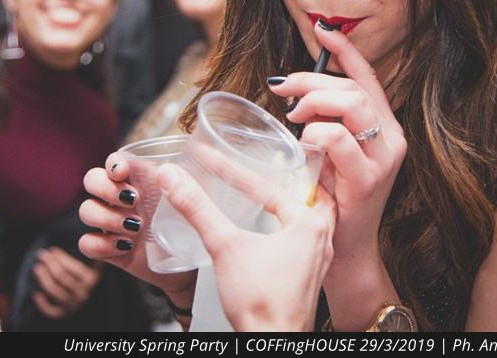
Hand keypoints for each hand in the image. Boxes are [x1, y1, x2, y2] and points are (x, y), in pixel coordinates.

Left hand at [31, 247, 102, 318]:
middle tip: (42, 254)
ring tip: (37, 267)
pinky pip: (52, 310)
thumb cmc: (89, 269)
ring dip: (43, 277)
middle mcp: (84, 292)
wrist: (92, 292)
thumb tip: (93, 233)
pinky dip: (43, 304)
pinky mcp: (65, 312)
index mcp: (92, 278)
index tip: (52, 249)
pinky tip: (36, 294)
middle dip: (50, 263)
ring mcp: (74, 303)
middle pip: (61, 277)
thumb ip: (93, 249)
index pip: (72, 267)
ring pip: (54, 291)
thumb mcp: (94, 259)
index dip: (60, 257)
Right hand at [78, 154, 196, 302]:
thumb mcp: (193, 204)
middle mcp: (122, 199)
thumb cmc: (194, 228)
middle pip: (91, 179)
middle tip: (133, 201)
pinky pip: (86, 243)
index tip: (123, 172)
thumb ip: (185, 187)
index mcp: (141, 181)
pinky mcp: (109, 251)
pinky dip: (102, 245)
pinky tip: (125, 247)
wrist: (193, 269)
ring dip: (107, 217)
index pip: (114, 162)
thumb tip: (169, 171)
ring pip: (86, 210)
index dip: (113, 163)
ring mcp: (113, 224)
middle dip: (105, 188)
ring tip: (136, 228)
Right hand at [155, 163, 334, 331]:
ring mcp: (319, 259)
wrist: (271, 346)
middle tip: (262, 158)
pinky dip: (290, 223)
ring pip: (309, 214)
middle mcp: (324, 237)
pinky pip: (306, 237)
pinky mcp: (309, 276)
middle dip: (280, 176)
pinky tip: (275, 229)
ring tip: (271, 187)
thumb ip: (198, 208)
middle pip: (302, 192)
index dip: (232, 170)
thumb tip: (173, 176)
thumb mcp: (224, 246)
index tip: (207, 157)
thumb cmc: (260, 303)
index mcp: (311, 223)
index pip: (268, 185)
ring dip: (288, 199)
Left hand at [269, 22, 405, 265]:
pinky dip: (316, 132)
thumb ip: (323, 121)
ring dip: (315, 102)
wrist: (344, 248)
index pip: (368, 78)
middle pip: (353, 88)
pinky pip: (339, 138)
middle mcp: (391, 137)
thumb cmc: (333, 198)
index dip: (345, 50)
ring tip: (294, 116)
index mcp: (383, 126)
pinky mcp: (369, 178)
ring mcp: (384, 158)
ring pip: (352, 105)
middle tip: (283, 91)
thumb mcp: (329, 152)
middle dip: (313, 80)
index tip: (322, 30)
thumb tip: (292, 90)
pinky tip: (304, 141)